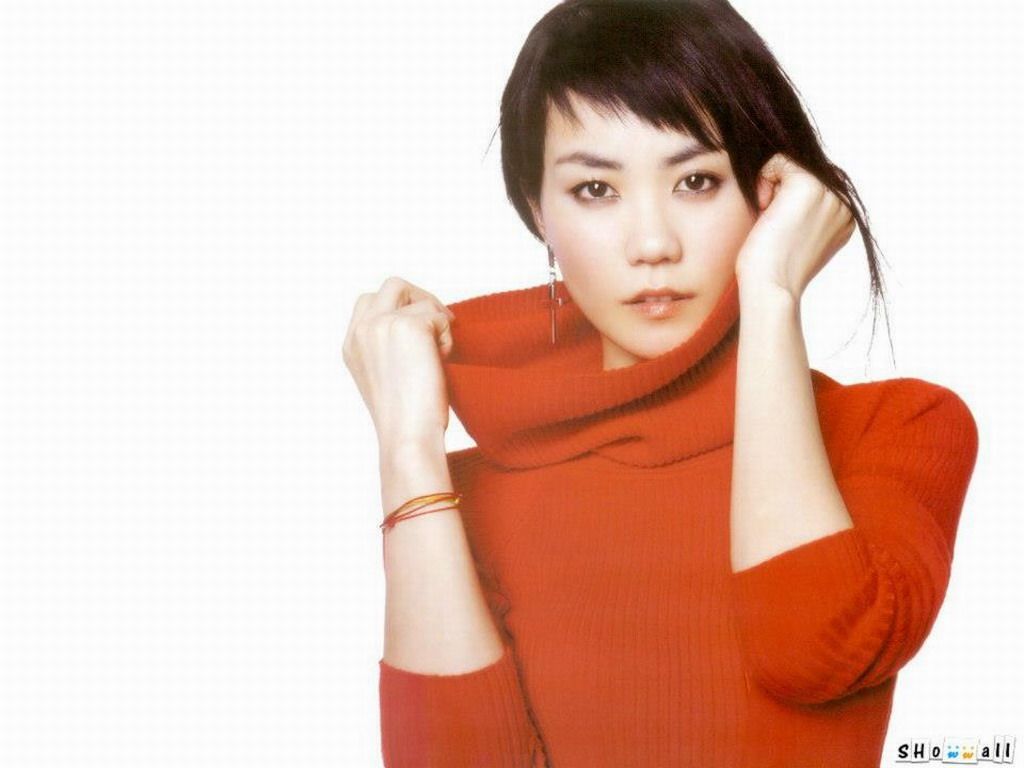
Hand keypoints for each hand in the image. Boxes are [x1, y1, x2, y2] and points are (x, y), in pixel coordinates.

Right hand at [342, 276, 456, 447]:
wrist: (408, 436)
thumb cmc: (405, 418)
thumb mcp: (386, 376)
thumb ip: (389, 346)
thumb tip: (423, 322)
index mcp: (351, 344)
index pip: (370, 301)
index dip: (400, 307)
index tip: (421, 330)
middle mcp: (361, 330)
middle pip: (394, 285)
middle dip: (422, 300)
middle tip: (441, 325)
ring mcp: (382, 324)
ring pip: (421, 300)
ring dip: (438, 323)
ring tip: (439, 356)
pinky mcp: (408, 326)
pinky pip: (439, 316)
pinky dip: (448, 337)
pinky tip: (442, 363)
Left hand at [734, 153, 856, 300]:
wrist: (771, 287)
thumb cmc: (772, 269)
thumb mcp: (796, 235)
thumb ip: (803, 210)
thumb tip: (786, 182)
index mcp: (845, 217)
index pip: (814, 184)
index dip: (787, 200)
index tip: (780, 228)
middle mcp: (844, 203)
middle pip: (802, 172)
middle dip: (781, 191)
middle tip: (773, 223)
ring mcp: (830, 192)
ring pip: (790, 165)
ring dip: (772, 186)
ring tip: (770, 217)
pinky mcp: (809, 184)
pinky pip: (779, 160)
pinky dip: (763, 180)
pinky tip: (765, 208)